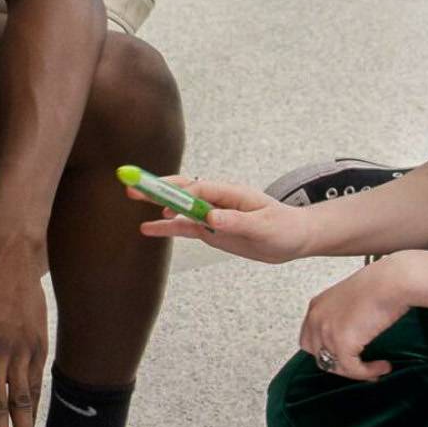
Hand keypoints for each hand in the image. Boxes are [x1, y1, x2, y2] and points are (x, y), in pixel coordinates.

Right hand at [131, 175, 311, 263]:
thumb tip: (211, 217)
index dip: (180, 194)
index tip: (163, 201)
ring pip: (179, 208)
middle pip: (183, 191)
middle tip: (133, 186)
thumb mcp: (263, 227)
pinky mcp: (210, 230)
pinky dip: (166, 228)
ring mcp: (211, 214)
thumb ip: (236, 221)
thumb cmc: (284, 228)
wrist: (294, 240)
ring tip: (133, 200)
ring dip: (157, 204)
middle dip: (159, 188)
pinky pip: (184, 228)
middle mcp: (217, 200)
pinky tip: (147, 229)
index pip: (199, 189)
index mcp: (231, 193)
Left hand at [298, 254, 416, 381]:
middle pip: (317, 355)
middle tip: (358, 365)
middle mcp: (316, 319)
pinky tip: (383, 367)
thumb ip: (343, 316)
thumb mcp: (351, 299)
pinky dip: (368, 372)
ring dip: (355, 371)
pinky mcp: (342, 343)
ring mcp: (326, 332)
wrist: (392, 282)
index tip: (345, 356)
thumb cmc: (380, 285)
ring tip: (375, 369)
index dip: (327, 351)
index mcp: (317, 306)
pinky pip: (352, 369)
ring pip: (334, 366)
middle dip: (337, 363)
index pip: (309, 339)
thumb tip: (354, 335)